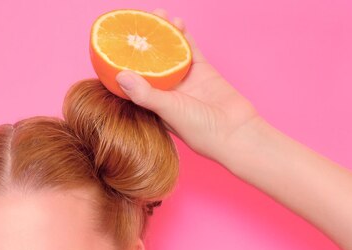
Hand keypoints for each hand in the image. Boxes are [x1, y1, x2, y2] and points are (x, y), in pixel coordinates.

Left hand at [115, 8, 261, 162]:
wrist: (235, 131)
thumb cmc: (199, 129)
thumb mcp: (168, 110)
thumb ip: (145, 94)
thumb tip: (120, 75)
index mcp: (153, 105)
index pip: (134, 82)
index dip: (124, 64)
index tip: (116, 45)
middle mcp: (167, 92)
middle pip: (150, 64)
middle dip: (143, 44)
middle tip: (137, 23)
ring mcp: (184, 80)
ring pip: (170, 53)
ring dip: (163, 36)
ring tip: (157, 16)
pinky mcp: (202, 71)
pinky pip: (190, 49)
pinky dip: (183, 36)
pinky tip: (176, 22)